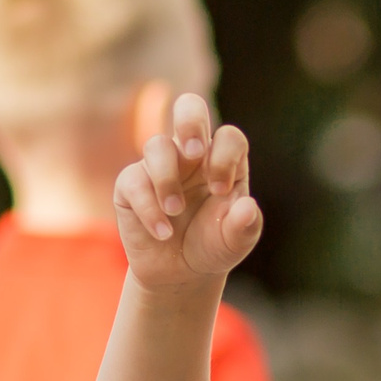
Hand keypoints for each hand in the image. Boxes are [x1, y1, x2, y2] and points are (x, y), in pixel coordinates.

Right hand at [114, 93, 261, 290]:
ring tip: (175, 211)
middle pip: (189, 107)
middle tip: (194, 152)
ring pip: (157, 145)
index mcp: (223, 160)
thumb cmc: (213, 246)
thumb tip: (248, 206)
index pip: (229, 137)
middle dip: (190, 123)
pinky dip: (149, 208)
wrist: (181, 273)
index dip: (225, 157)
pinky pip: (134, 180)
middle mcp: (192, 155)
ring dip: (167, 178)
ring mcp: (160, 164)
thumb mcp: (235, 242)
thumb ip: (244, 226)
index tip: (220, 191)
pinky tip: (162, 232)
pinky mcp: (132, 184)